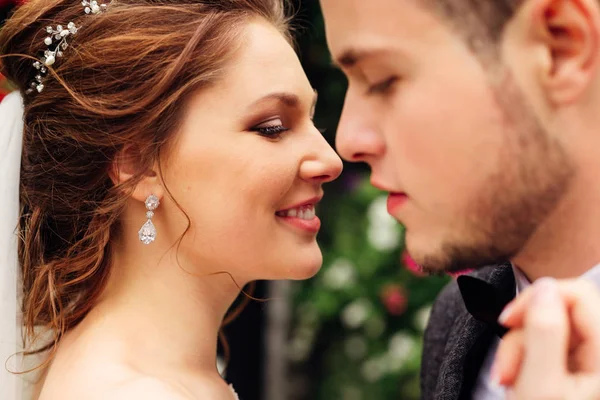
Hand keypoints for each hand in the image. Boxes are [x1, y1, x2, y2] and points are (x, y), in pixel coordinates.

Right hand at [492, 278, 599, 398]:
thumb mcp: (539, 387)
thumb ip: (544, 334)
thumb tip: (544, 288)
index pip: (579, 293)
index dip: (537, 299)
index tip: (507, 321)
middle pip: (560, 312)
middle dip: (523, 334)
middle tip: (505, 368)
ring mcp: (594, 363)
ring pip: (550, 329)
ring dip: (520, 351)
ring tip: (508, 381)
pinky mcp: (581, 371)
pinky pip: (550, 347)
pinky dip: (527, 361)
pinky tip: (519, 383)